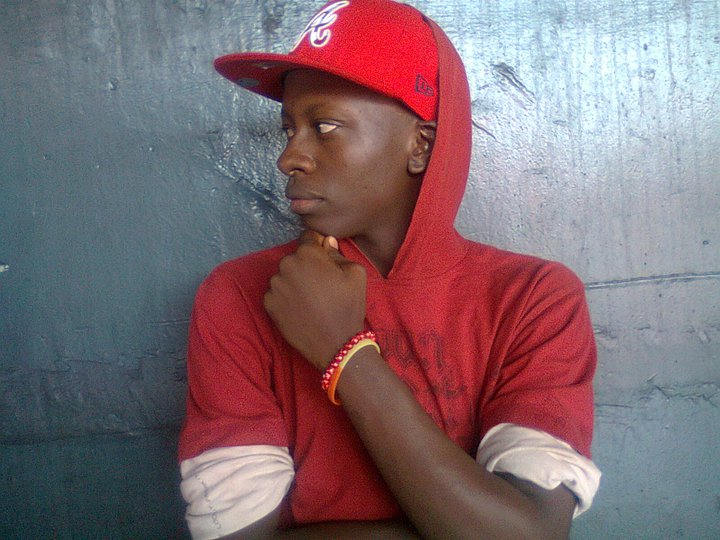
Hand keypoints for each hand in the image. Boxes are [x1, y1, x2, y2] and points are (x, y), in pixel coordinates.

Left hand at [263, 230, 366, 369]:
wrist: (336, 345)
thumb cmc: (349, 307)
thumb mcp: (356, 274)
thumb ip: (338, 253)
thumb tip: (326, 242)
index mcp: (307, 254)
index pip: (308, 238)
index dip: (318, 248)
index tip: (325, 261)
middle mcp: (286, 265)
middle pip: (295, 258)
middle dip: (306, 266)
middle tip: (321, 285)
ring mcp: (275, 286)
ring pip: (285, 276)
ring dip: (294, 282)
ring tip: (311, 300)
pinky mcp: (268, 304)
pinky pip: (276, 294)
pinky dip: (286, 298)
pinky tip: (300, 309)